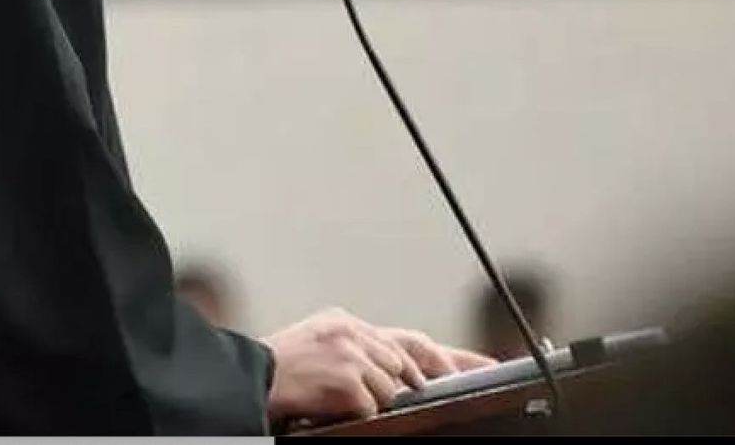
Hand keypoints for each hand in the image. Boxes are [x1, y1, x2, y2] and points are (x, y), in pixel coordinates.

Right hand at [260, 308, 497, 424]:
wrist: (250, 379)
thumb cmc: (280, 369)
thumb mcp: (319, 341)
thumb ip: (355, 347)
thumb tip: (394, 370)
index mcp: (348, 323)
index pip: (409, 340)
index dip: (449, 357)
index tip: (484, 366)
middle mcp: (355, 332)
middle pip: (404, 364)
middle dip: (415, 381)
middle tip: (430, 387)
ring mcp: (355, 356)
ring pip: (390, 388)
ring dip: (371, 399)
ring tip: (334, 394)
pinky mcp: (350, 381)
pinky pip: (371, 406)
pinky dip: (356, 412)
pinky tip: (330, 405)